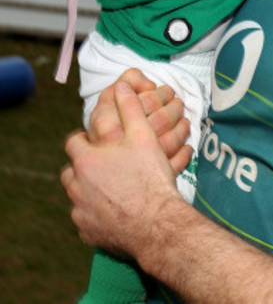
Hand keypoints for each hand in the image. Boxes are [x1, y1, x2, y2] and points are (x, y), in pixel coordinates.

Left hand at [61, 80, 185, 256]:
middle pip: (71, 171)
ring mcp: (80, 212)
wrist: (156, 224)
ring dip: (90, 190)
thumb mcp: (143, 135)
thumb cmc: (148, 177)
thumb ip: (129, 108)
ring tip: (113, 187)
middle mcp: (76, 186)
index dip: (85, 138)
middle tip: (107, 166)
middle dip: (84, 167)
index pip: (74, 141)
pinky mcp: (88, 233)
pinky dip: (97, 214)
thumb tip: (120, 86)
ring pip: (78, 196)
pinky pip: (87, 220)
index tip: (98, 140)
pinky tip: (116, 210)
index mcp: (86, 160)